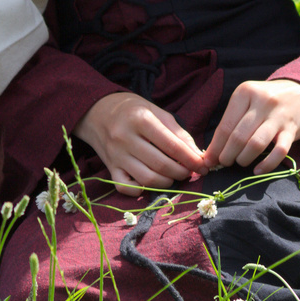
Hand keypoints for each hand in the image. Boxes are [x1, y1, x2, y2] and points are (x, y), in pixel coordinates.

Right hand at [74, 92, 206, 196]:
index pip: (172, 145)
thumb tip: (198, 155)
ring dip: (166, 182)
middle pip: (161, 165)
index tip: (203, 166)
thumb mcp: (156, 111)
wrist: (96, 111)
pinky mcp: (109, 167)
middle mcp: (126, 138)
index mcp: (141, 119)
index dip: (191, 159)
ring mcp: (116, 155)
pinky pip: (124, 187)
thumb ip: (178, 133)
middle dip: (181, 172)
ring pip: (146, 179)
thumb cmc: (132, 110)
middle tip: (189, 171)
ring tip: (173, 176)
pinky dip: (140, 191)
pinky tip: (149, 183)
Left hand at [203, 79, 299, 173]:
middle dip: (227, 155)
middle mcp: (261, 101)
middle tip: (224, 163)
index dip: (215, 147)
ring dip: (243, 159)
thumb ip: (232, 121)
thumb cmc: (270, 100)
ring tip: (240, 163)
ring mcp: (278, 115)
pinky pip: (278, 152)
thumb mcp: (249, 100)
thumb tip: (212, 152)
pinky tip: (258, 170)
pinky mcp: (293, 129)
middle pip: (238, 136)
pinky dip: (266, 165)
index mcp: (245, 92)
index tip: (208, 161)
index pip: (225, 126)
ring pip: (255, 144)